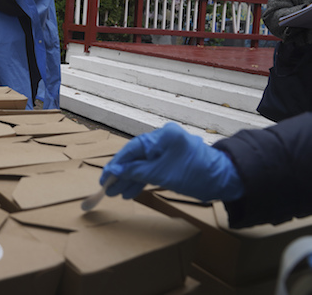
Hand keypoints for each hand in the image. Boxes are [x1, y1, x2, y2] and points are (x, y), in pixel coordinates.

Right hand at [101, 122, 243, 201]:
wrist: (224, 180)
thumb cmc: (195, 173)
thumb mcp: (162, 173)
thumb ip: (136, 171)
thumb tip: (114, 171)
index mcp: (162, 136)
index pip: (132, 148)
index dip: (117, 163)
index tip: (105, 177)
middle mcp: (163, 141)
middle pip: (136, 157)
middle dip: (121, 173)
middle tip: (108, 187)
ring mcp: (168, 152)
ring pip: (143, 165)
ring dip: (130, 179)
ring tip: (117, 193)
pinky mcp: (172, 163)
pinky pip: (152, 170)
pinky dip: (142, 180)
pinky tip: (131, 191)